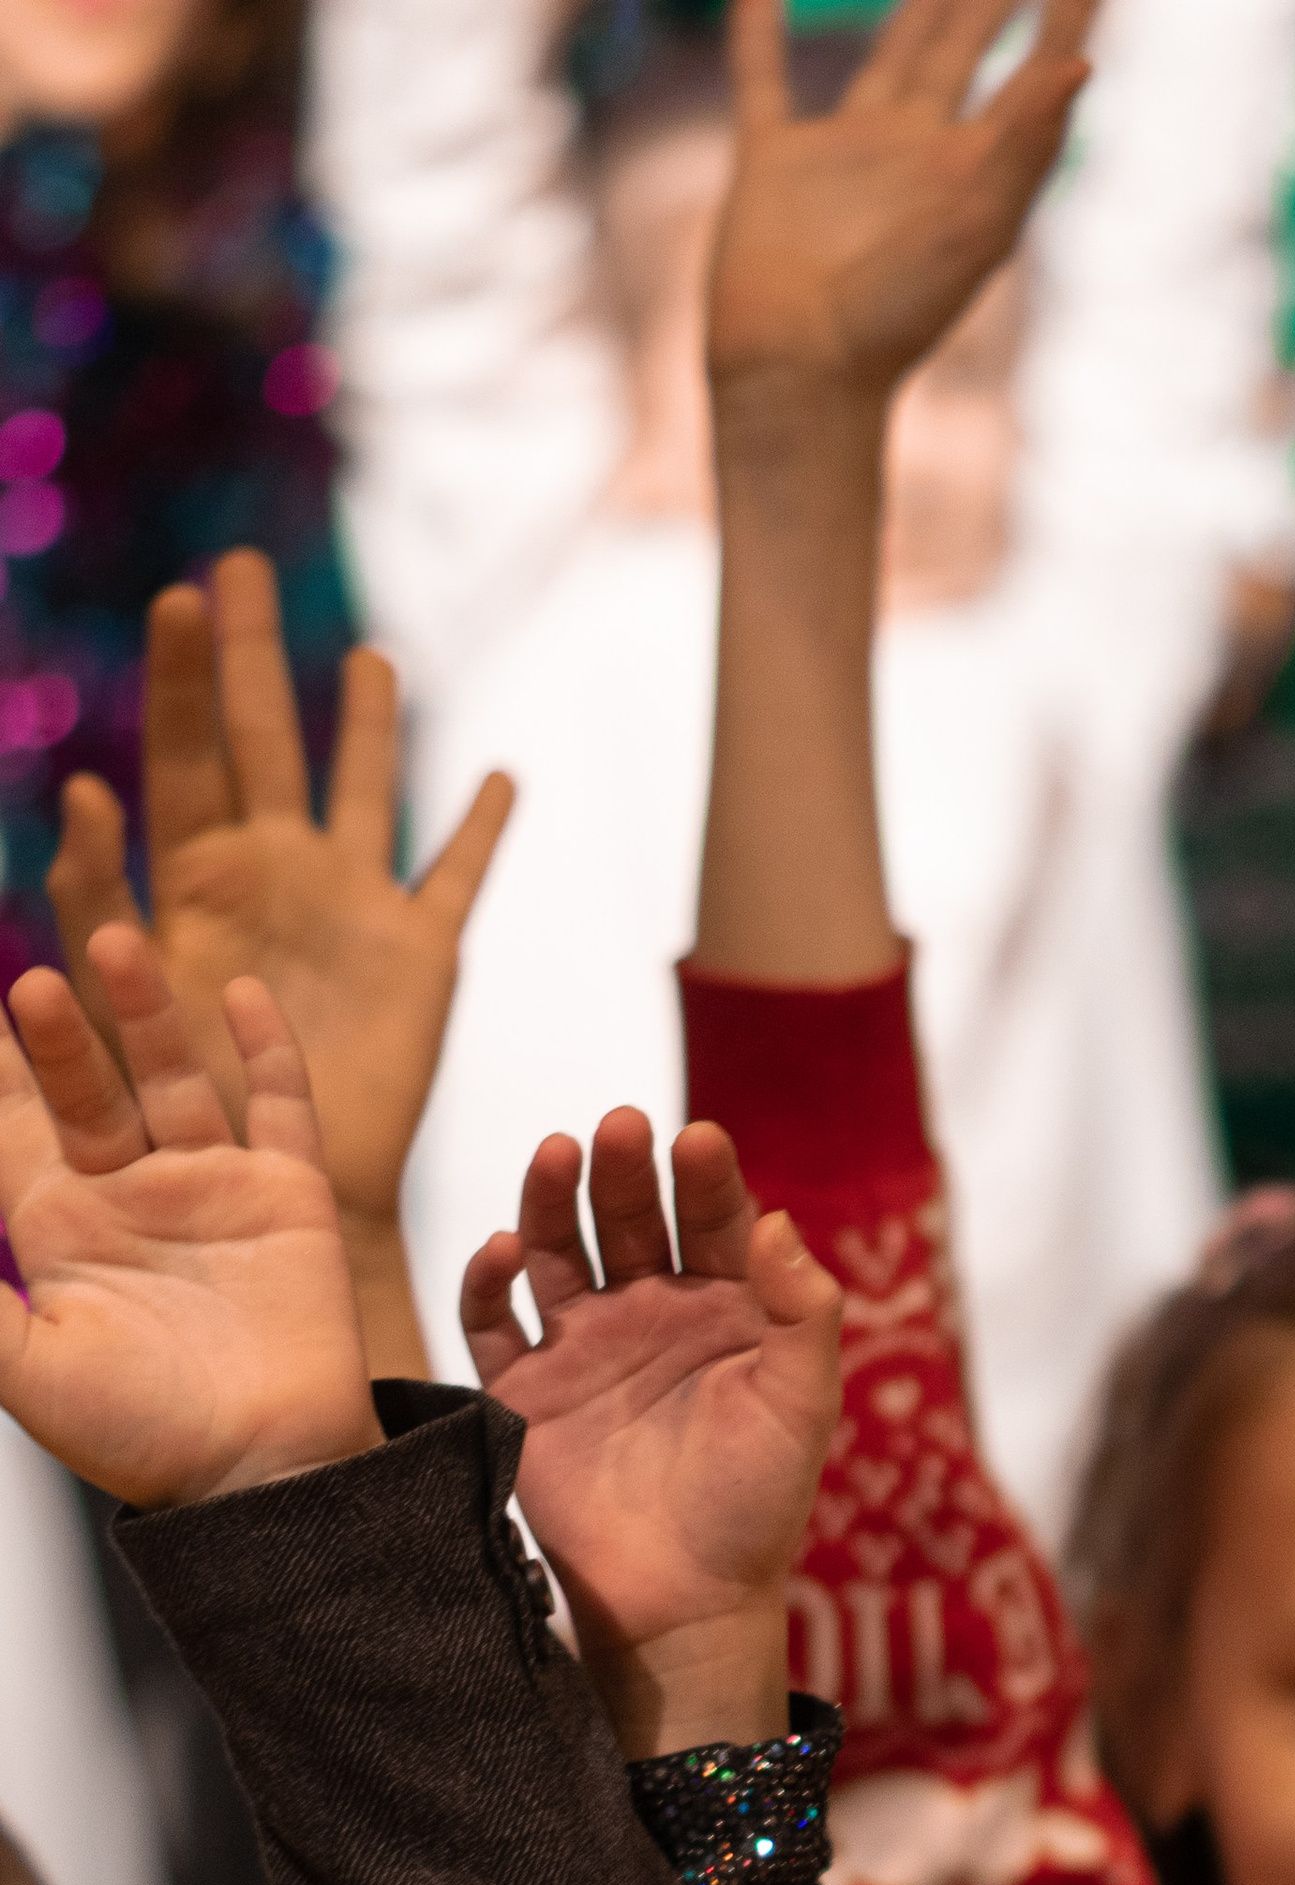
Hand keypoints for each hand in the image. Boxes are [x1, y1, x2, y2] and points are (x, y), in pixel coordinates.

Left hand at [0, 929, 372, 1506]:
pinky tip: (239, 994)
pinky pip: (281, 1107)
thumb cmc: (142, 1438)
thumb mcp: (24, 1364)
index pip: (10, 1125)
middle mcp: (131, 1196)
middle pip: (85, 1091)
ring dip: (144, 1015)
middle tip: (30, 987)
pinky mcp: (288, 1198)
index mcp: (61, 1229)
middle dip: (57, 1040)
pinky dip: (266, 1049)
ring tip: (115, 946)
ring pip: (172, 1078)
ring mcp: (211, 1189)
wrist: (263, 1477)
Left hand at [48, 552, 510, 1242]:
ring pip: (364, 790)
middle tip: (236, 568)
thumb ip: (99, 901)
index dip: (184, 678)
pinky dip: (480, 830)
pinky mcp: (421, 959)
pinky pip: (455, 878)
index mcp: (196, 881)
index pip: (184, 756)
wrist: (269, 1200)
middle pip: (262, 743)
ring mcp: (350, 911)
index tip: (177, 600)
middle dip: (251, 657)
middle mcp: (274, 877)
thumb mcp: (116, 1002)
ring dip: (366, 724)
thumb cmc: (180, 1118)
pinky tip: (501, 779)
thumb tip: (88, 793)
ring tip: (366, 657)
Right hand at [461, 1113, 841, 1756]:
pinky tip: (502, 1251)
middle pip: (630, 1220)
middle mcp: (652, 1316)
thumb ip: (802, 1313)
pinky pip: (495, 1322)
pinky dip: (490, 1283)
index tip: (699, 1139)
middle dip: (624, 1172)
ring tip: (557, 1154)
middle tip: (619, 1128)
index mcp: (726, 1312)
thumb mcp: (801, 1407)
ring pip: (558, 1251)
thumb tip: (779, 1219)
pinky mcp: (526, 1391)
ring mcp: (585, 1348)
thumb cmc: (756, 1508)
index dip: (706, 1178)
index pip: (714, 1221)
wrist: (687, 1603)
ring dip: (552, 1200)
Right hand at [707, 0, 1098, 409]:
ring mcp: (845, 156)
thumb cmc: (889, 320)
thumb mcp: (972, 231)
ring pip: (889, 55)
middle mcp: (914, 154)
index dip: (1065, 18)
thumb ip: (1025, 146)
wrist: (794, 376)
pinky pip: (764, 79)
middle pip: (963, 51)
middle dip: (993, 1)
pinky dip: (760, 32)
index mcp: (970, 171)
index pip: (1033, 75)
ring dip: (916, 9)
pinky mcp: (774, 164)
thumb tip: (1079, 63)